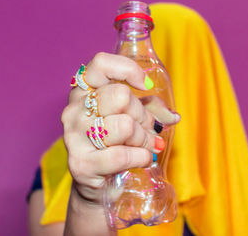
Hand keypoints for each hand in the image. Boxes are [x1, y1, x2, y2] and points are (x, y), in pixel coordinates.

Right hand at [61, 52, 178, 204]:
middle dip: (143, 115)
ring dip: (144, 138)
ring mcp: (74, 137)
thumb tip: (173, 116)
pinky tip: (142, 159)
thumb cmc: (116, 144)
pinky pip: (122, 154)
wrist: (98, 184)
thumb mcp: (133, 118)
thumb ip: (152, 109)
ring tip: (145, 145)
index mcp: (83, 91)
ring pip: (125, 125)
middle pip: (121, 96)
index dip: (128, 70)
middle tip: (147, 129)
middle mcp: (74, 110)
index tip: (145, 86)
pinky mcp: (81, 164)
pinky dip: (141, 157)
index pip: (101, 63)